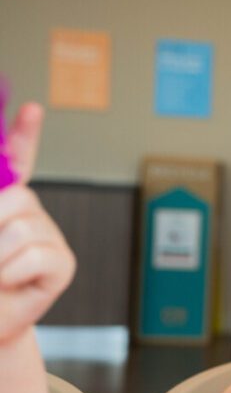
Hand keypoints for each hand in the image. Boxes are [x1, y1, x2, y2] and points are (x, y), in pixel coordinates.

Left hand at [0, 104, 75, 343]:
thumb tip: (10, 202)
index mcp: (0, 205)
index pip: (17, 161)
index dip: (24, 134)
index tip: (31, 107)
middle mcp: (27, 214)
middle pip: (17, 196)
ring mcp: (48, 237)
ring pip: (21, 229)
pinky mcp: (62, 264)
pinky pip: (34, 256)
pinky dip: (11, 275)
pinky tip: (11, 284)